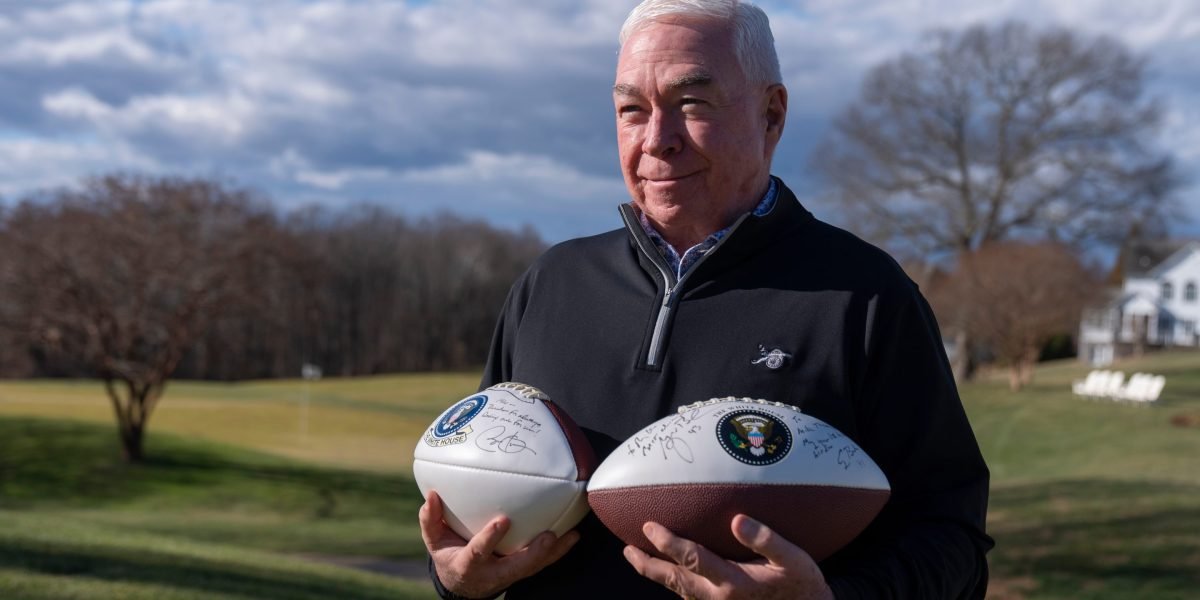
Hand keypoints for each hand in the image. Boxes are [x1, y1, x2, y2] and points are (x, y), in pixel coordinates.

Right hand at [419, 491, 579, 598]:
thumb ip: (431, 520)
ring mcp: (508, 575)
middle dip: (532, 554)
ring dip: (553, 554)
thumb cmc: (449, 555)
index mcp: (469, 565)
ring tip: (571, 536)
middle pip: (515, 567)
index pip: (479, 552)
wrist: (462, 583)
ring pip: (533, 567)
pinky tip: (573, 535)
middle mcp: (492, 573)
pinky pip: (541, 563)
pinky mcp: (521, 572)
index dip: (490, 539)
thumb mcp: (435, 541)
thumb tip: (431, 495)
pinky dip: (557, 551)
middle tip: (549, 536)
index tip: (502, 520)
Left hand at [623, 515, 833, 599]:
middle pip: (673, 580)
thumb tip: (736, 520)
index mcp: (734, 582)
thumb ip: (766, 539)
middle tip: (627, 549)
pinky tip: (670, 574)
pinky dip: (674, 584)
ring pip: (678, 591)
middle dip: (647, 564)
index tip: (649, 526)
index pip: (691, 558)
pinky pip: (690, 597)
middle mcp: (719, 598)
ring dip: (656, 575)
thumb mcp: (795, 560)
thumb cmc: (804, 586)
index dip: (667, 542)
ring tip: (637, 558)